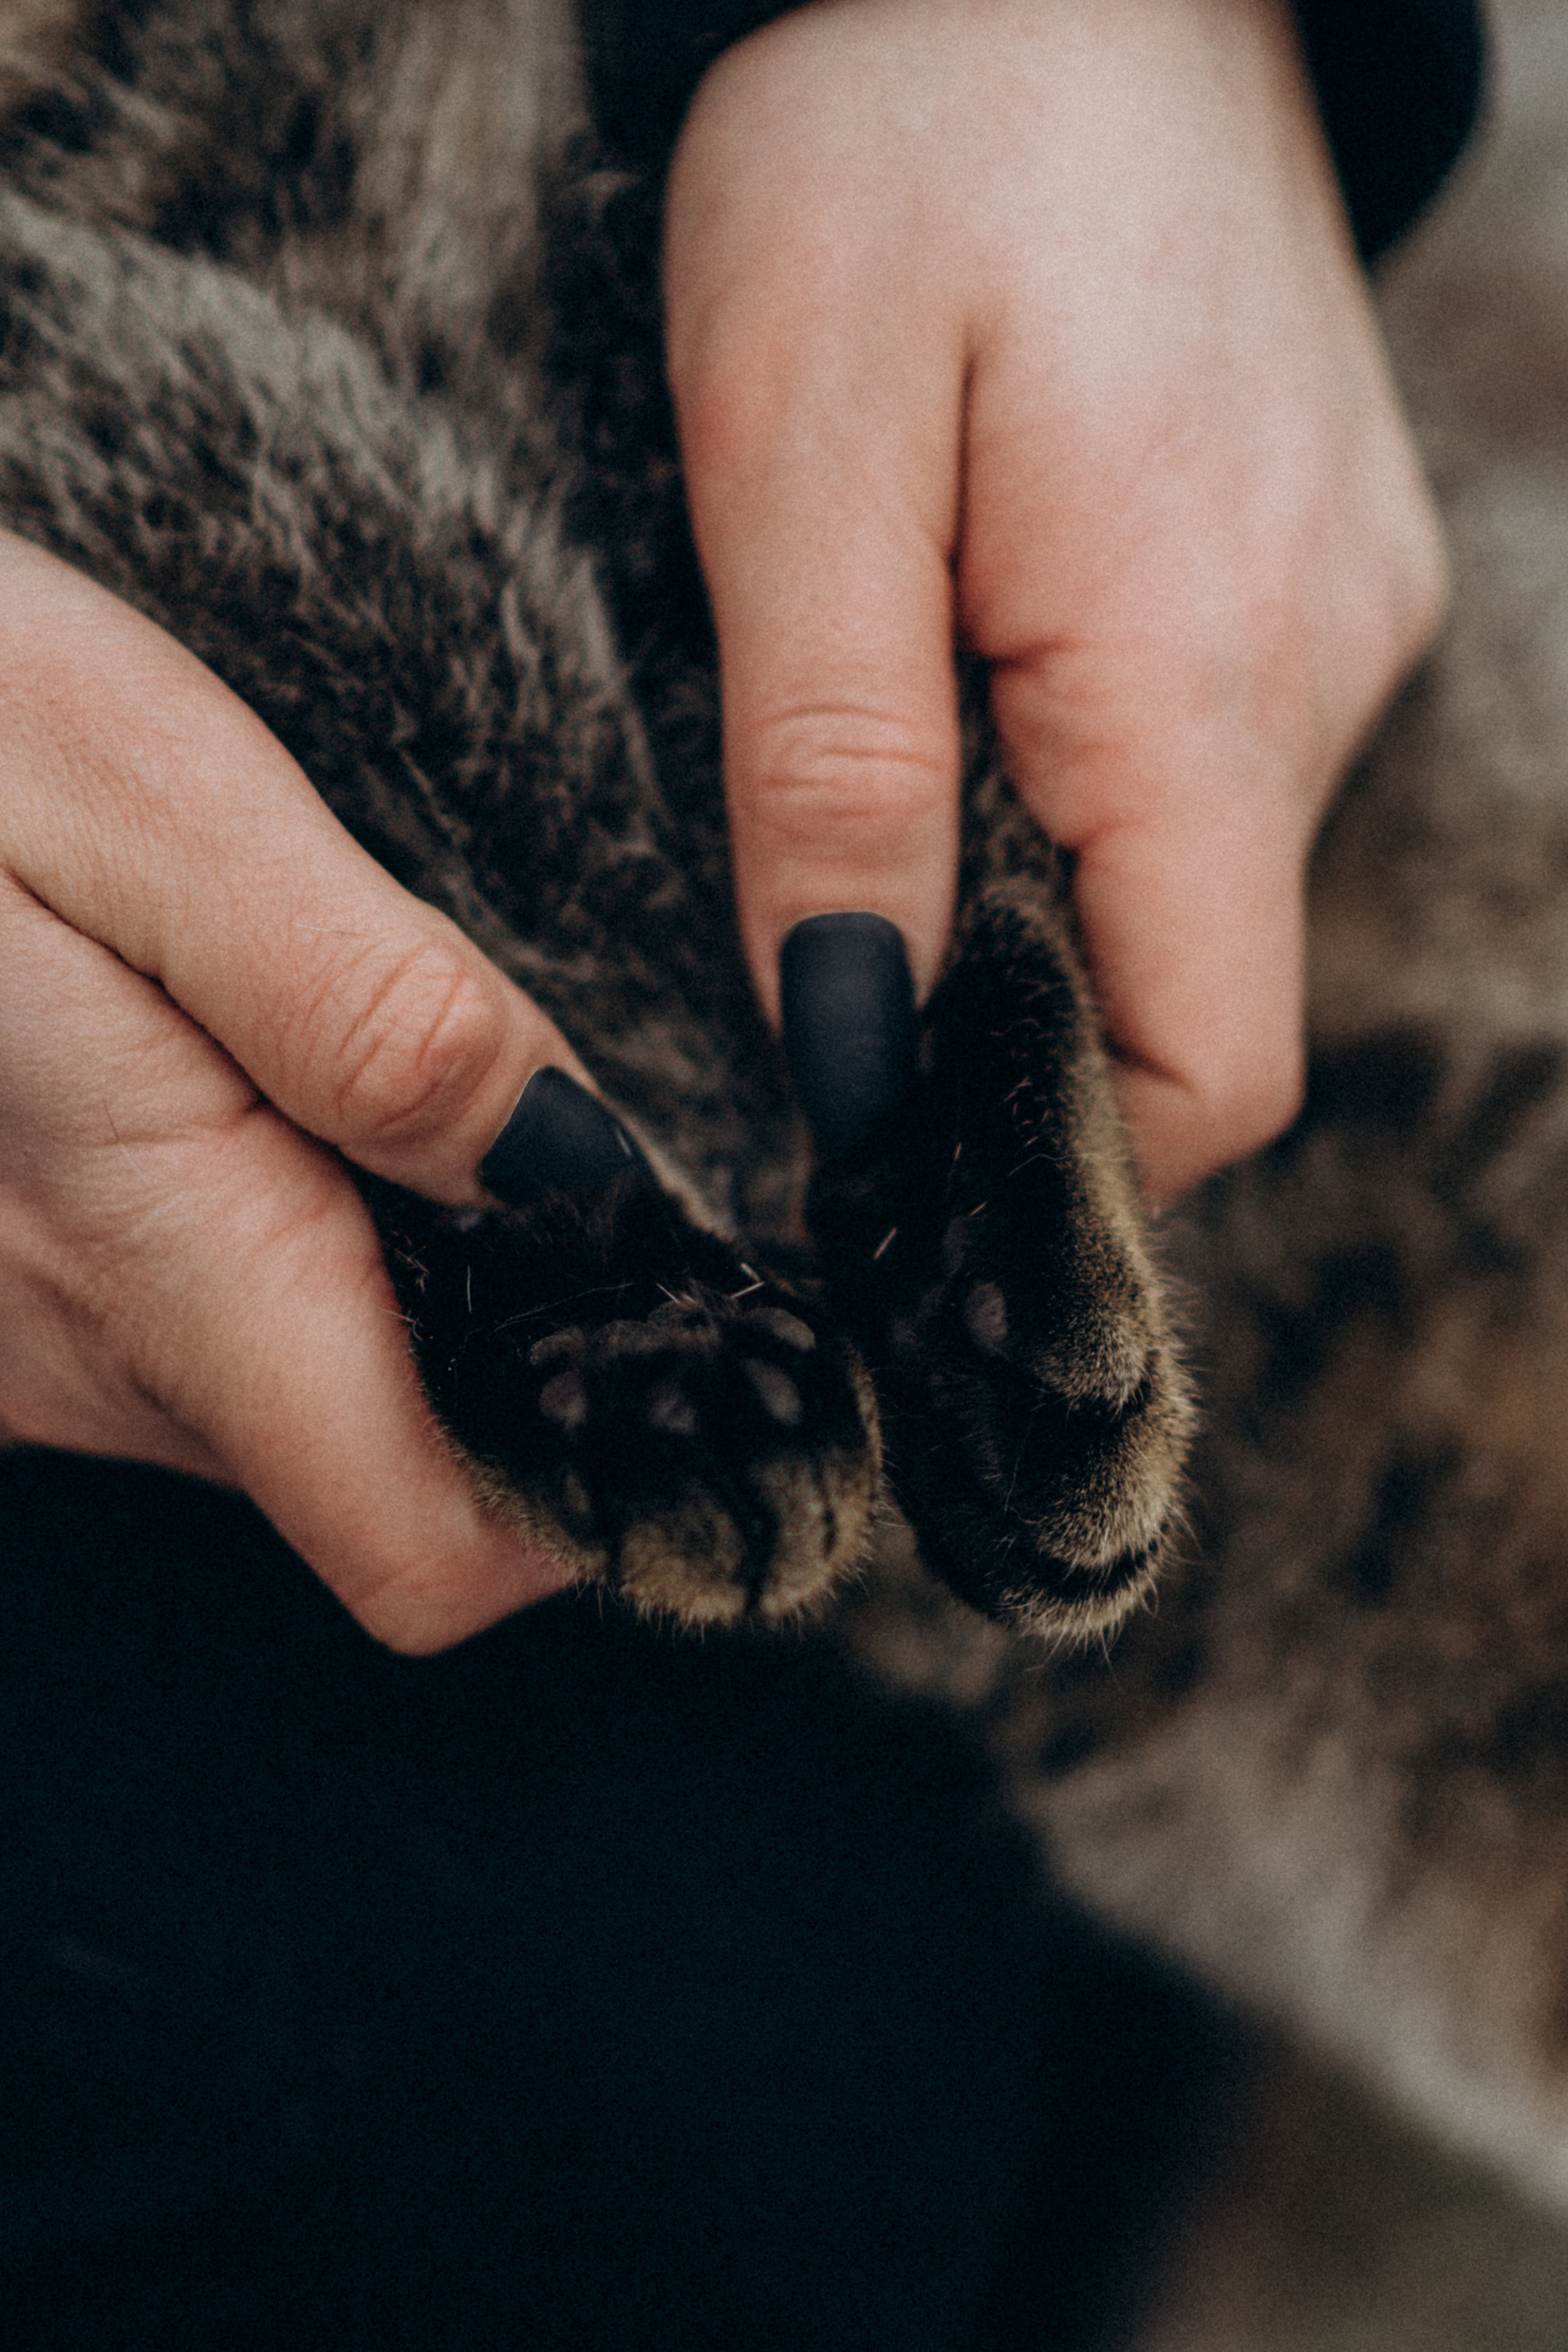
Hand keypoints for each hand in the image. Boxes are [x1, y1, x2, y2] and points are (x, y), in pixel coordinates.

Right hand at [0, 532, 596, 1650]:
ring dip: (410, 1273)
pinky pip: (202, 1314)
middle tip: (586, 1145)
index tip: (714, 1340)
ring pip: (302, 1391)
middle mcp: (79, 1356)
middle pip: (397, 1473)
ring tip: (427, 1080)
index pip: (435, 1551)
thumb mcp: (149, 800)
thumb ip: (374, 1010)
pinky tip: (282, 1074)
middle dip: (530, 1350)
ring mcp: (22, 1339)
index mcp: (155, 1255)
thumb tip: (592, 1183)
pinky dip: (298, 1232)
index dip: (607, 1492)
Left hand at [662, 0, 1447, 1205]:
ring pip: (1198, 860)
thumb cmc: (904, 120)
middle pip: (1194, 982)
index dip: (1046, 1155)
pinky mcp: (1338, 543)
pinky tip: (992, 598)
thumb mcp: (799, 454)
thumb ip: (835, 777)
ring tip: (899, 671)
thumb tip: (850, 1062)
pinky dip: (1096, 740)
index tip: (869, 1121)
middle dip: (1010, 989)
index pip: (1209, 1077)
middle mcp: (1333, 666)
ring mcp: (1359, 601)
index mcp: (1206, 670)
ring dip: (1041, 844)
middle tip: (825, 865)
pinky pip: (1219, 732)